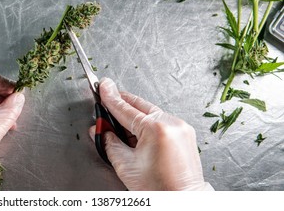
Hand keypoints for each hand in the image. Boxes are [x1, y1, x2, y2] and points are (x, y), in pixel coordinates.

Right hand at [89, 78, 211, 190]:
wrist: (183, 201)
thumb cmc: (159, 189)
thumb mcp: (125, 166)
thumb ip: (110, 143)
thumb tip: (100, 130)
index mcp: (155, 129)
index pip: (125, 110)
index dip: (111, 98)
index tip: (103, 87)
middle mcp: (171, 123)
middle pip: (139, 105)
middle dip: (122, 100)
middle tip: (108, 93)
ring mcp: (180, 127)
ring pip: (151, 111)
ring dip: (134, 113)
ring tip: (120, 122)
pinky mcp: (185, 133)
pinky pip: (162, 120)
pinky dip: (148, 121)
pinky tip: (137, 130)